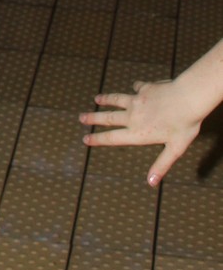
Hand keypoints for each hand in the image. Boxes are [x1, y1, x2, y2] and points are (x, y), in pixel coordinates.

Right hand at [80, 78, 202, 184]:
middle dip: (93, 118)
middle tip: (81, 117)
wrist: (187, 99)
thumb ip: (161, 165)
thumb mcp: (174, 149)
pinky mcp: (145, 88)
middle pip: (108, 117)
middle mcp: (133, 116)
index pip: (112, 137)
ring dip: (106, 99)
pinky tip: (134, 86)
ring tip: (96, 99)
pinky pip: (137, 88)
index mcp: (138, 132)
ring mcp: (137, 100)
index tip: (85, 139)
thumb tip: (151, 183)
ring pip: (116, 100)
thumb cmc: (183, 126)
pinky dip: (135, 88)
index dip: (97, 139)